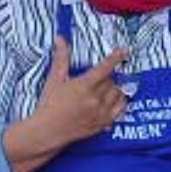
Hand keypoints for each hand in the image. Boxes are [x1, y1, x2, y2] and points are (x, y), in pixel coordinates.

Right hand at [3, 36, 128, 171]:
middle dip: (108, 76)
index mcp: (83, 86)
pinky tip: (113, 100)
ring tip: (105, 88)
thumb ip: (61, 58)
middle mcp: (95, 99)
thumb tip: (60, 39)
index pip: (105, 68)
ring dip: (114, 88)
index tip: (123, 52)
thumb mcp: (55, 80)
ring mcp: (100, 113)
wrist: (47, 131)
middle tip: (100, 77)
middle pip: (112, 81)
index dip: (115, 58)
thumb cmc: (49, 105)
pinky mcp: (103, 123)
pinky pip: (120, 110)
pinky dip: (119, 102)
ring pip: (118, 94)